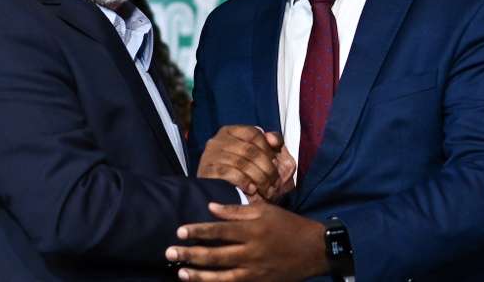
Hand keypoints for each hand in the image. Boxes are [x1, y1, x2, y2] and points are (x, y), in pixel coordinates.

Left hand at [165, 202, 327, 281]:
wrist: (314, 250)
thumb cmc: (288, 225)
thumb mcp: (265, 210)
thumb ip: (237, 211)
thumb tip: (211, 208)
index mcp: (252, 230)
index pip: (219, 230)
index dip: (199, 231)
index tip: (180, 231)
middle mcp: (251, 251)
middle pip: (215, 255)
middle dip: (191, 254)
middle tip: (169, 253)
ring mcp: (255, 270)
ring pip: (221, 276)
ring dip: (199, 275)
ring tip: (181, 273)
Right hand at [197, 126, 294, 201]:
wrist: (225, 202)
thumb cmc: (248, 175)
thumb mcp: (263, 157)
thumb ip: (272, 144)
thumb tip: (272, 139)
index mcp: (231, 132)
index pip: (254, 134)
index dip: (268, 149)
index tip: (276, 163)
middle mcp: (218, 140)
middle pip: (249, 150)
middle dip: (266, 168)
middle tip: (275, 182)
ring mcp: (210, 155)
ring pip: (240, 163)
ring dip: (258, 178)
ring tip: (267, 189)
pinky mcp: (205, 170)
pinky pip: (227, 173)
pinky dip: (243, 181)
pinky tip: (251, 189)